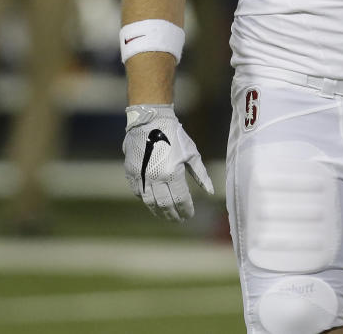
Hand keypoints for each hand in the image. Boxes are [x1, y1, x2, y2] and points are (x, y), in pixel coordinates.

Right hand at [122, 104, 213, 220]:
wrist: (150, 121)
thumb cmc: (175, 136)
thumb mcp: (192, 154)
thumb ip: (201, 175)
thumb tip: (210, 191)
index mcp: (173, 173)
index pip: (180, 199)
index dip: (185, 209)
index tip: (190, 215)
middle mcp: (156, 178)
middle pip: (164, 204)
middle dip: (173, 214)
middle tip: (179, 220)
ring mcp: (142, 176)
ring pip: (149, 202)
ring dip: (158, 211)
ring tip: (166, 216)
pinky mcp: (131, 173)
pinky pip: (138, 192)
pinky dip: (146, 200)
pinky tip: (153, 203)